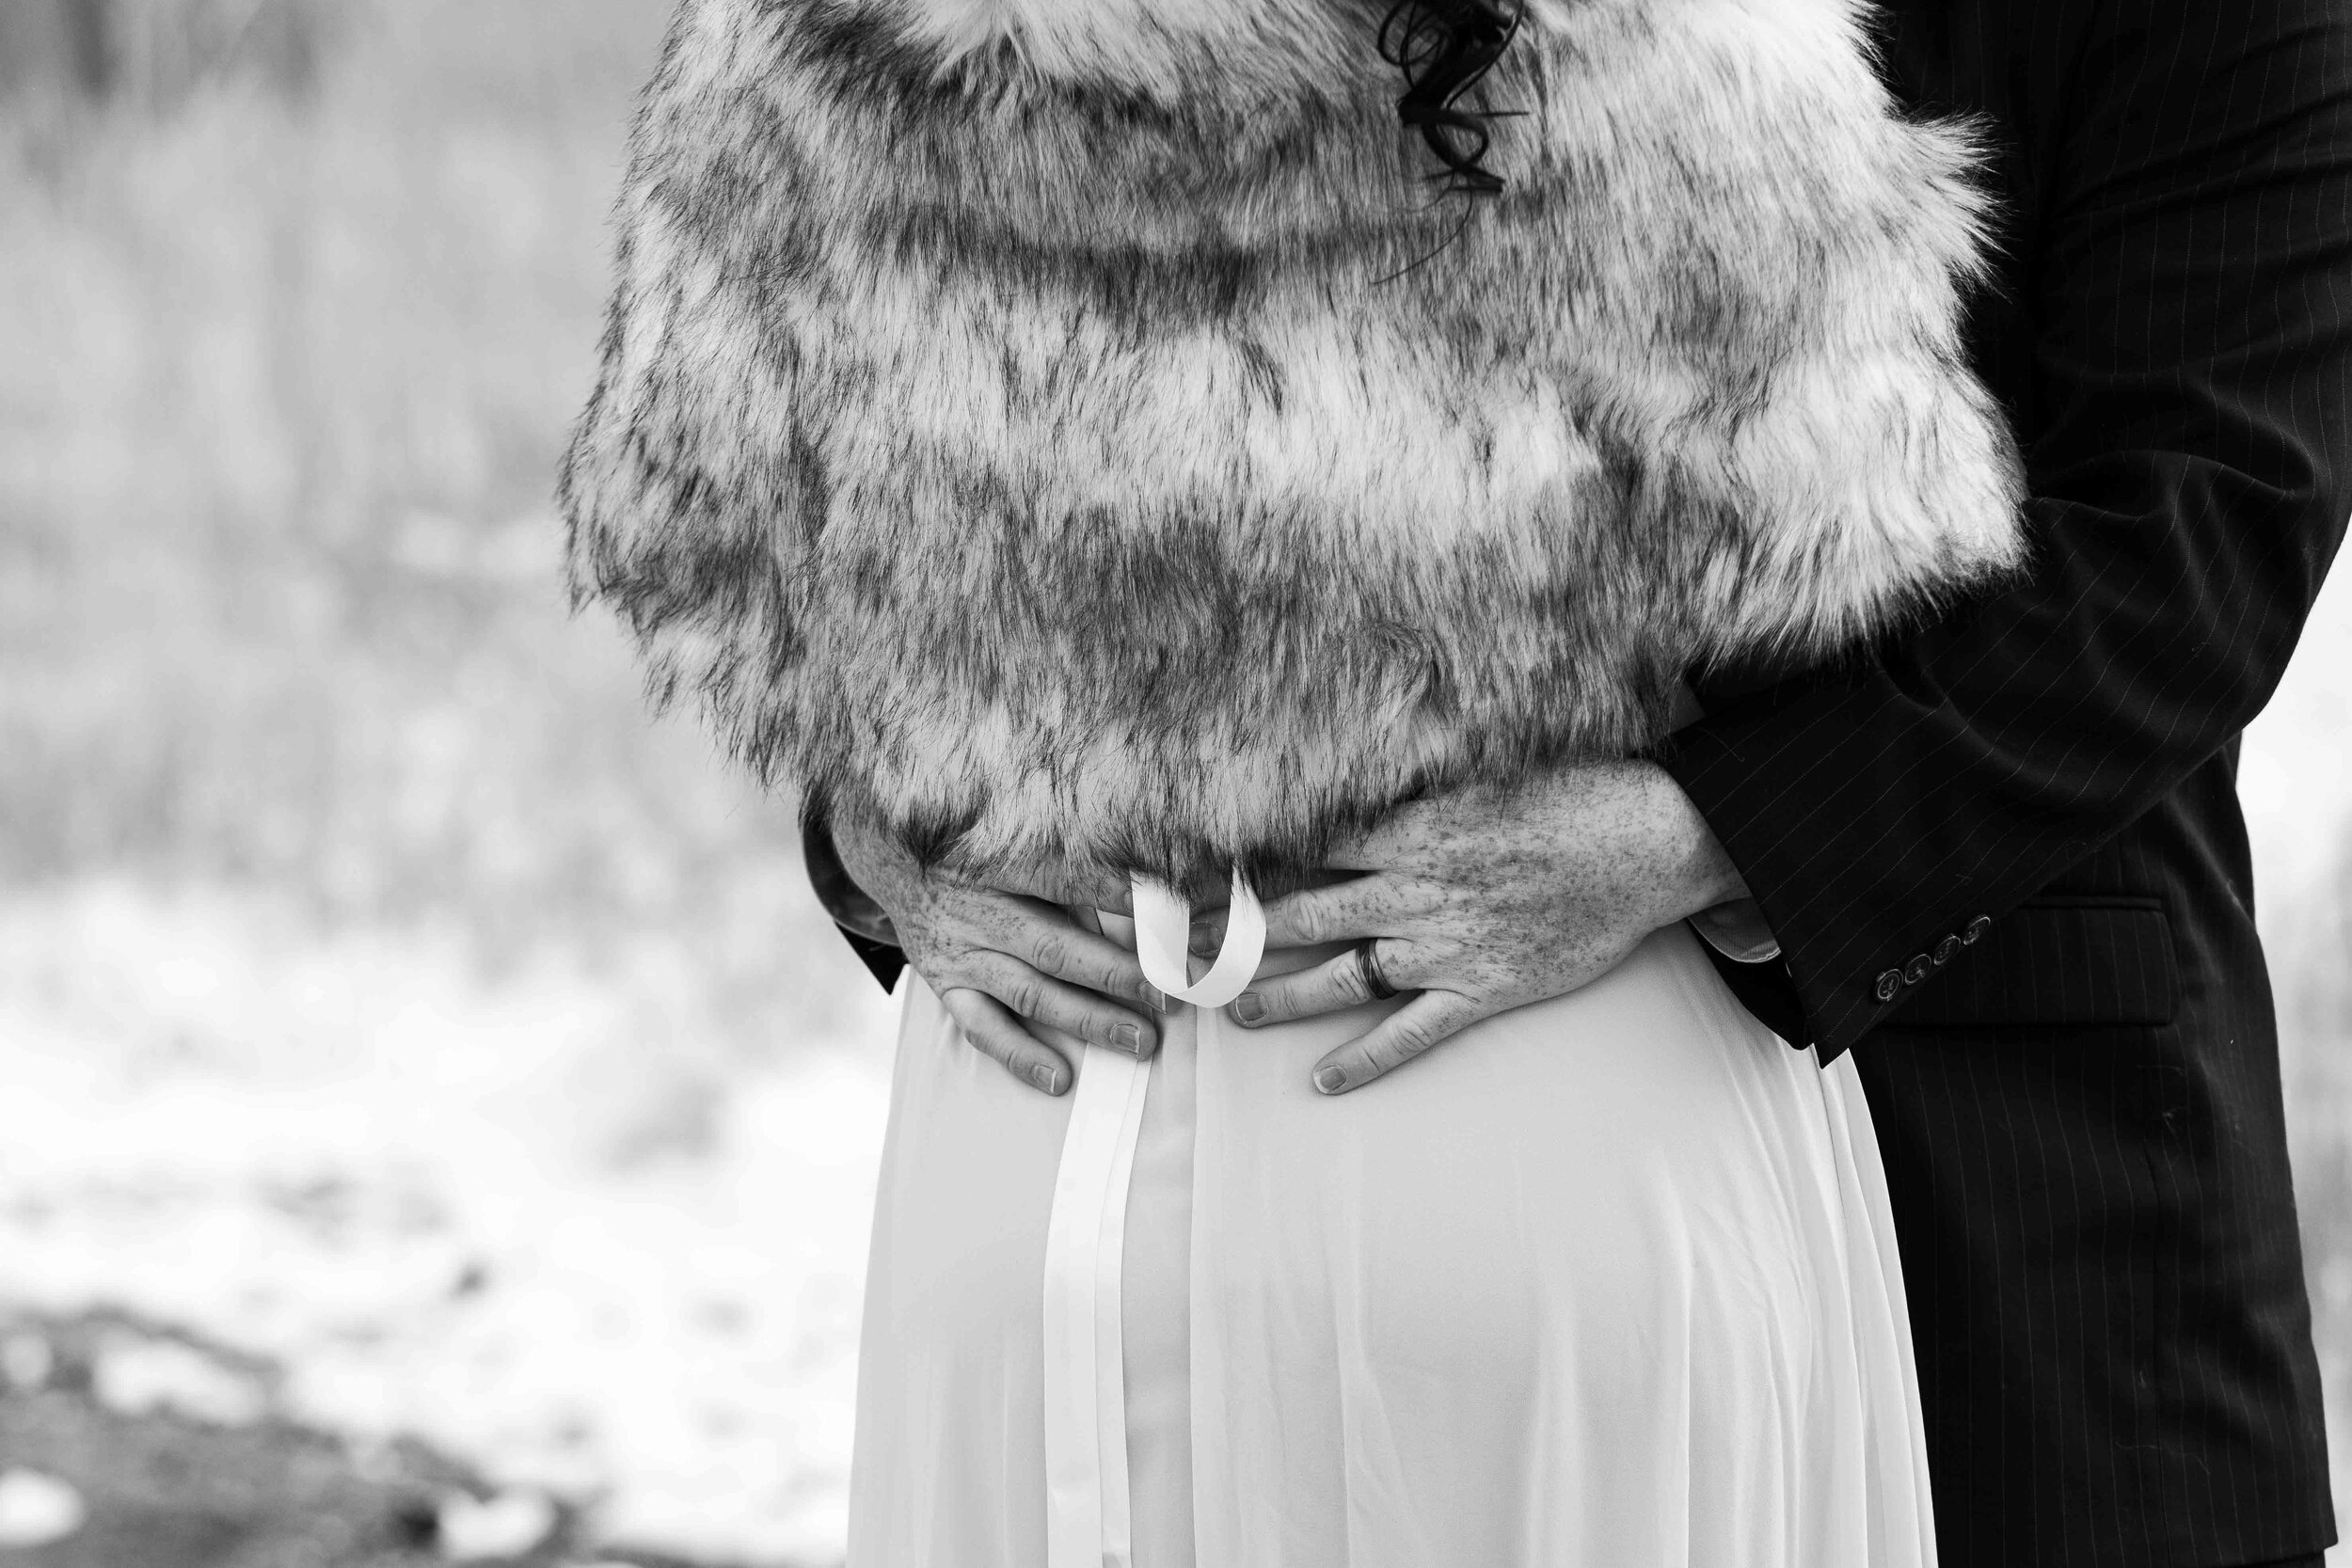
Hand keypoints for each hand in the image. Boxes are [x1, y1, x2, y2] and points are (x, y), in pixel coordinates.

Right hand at [831, 809, 1164, 1095]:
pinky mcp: (948, 986)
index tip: (1171, 921)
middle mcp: (981, 911)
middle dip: (1117, 974)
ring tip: (1140, 1041)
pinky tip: (1060, 1078)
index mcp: (1003, 863)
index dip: (1121, 901)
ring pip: (1030, 992)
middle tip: (1168, 995)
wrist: (898, 860)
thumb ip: (1074, 871)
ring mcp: (963, 953)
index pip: (1070, 881)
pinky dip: (1021, 1055)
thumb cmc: (981, 851)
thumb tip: (1147, 899)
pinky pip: (984, 1028)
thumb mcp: (1019, 845)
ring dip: (1088, 1019)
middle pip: (1056, 947)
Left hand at [1192, 761, 1748, 1094]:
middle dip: (1233, 935)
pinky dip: (1367, 1059)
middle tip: (1177, 953)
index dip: (1237, 864)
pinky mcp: (1485, 987)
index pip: (1296, 846)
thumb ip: (1406, 777)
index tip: (1183, 875)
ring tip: (1231, 1013)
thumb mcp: (1475, 769)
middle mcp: (1412, 887)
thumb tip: (1341, 765)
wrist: (1649, 839)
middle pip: (1299, 913)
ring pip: (1343, 975)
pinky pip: (1413, 1032)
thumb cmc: (1567, 791)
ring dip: (1281, 995)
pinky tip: (1324, 1082)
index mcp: (1406, 828)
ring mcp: (1446, 943)